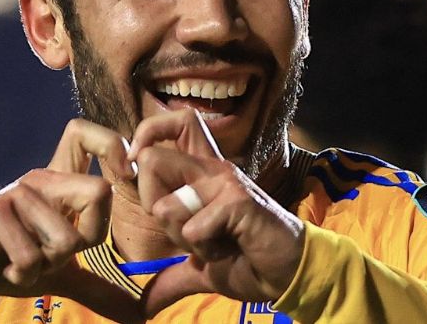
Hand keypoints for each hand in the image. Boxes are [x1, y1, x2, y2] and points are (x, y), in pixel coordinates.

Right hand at [0, 119, 141, 322]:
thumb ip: (100, 287)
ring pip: (68, 239)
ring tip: (22, 260)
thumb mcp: (61, 275)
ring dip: (47, 265)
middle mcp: (41, 180)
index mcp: (59, 183)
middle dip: (90, 238)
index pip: (86, 134)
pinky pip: (32, 256)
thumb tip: (142, 314)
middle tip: (57, 251)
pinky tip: (5, 267)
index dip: (114, 147)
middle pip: (100, 192)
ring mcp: (17, 194)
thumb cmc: (7, 260)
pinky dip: (23, 274)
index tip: (124, 177)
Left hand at [126, 109, 305, 316]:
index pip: (170, 124)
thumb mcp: (200, 266)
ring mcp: (225, 181)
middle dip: (153, 207)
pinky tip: (230, 249)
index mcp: (202, 172)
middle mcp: (212, 167)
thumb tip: (144, 301)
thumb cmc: (249, 262)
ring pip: (166, 205)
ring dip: (184, 239)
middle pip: (151, 161)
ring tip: (215, 243)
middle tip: (186, 231)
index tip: (138, 172)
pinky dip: (205, 250)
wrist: (288, 276)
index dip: (144, 141)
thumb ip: (171, 274)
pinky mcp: (238, 200)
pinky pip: (193, 228)